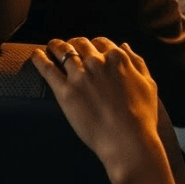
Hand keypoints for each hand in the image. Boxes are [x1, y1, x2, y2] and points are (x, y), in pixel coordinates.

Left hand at [33, 37, 175, 183]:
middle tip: (68, 48)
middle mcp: (98, 62)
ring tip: (51, 46)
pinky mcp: (65, 91)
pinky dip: (40, 58)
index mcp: (118, 58)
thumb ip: (137, 62)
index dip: (94, 45)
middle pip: (80, 44)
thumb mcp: (148, 84)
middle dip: (74, 44)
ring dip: (55, 46)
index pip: (101, 42)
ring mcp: (80, 76)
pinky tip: (36, 55)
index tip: (89, 50)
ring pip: (62, 51)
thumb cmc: (142, 117)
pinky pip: (47, 68)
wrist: (127, 141)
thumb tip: (124, 46)